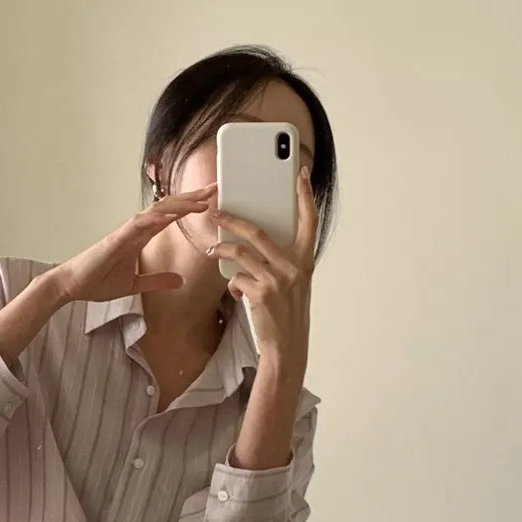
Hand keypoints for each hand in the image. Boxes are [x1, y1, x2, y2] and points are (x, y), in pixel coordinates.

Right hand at [50, 185, 215, 303]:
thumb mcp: (135, 284)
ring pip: (156, 211)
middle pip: (168, 207)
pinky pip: (138, 225)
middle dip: (191, 197)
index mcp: (140, 236)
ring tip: (200, 200)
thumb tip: (180, 281)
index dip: (191, 206)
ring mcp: (126, 232)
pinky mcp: (116, 239)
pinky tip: (170, 215)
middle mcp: (135, 229)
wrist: (73, 285)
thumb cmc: (98, 281)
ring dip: (179, 204)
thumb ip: (157, 280)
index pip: (170, 216)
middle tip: (214, 187)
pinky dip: (154, 218)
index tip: (210, 199)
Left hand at [208, 167, 316, 368]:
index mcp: (304, 259)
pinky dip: (233, 284)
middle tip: (216, 211)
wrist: (287, 345)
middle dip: (232, 219)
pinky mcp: (261, 293)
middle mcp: (294, 266)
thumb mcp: (293, 283)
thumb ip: (281, 262)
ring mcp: (277, 279)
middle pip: (258, 231)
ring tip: (212, 250)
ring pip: (240, 252)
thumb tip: (255, 244)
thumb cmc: (288, 314)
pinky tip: (237, 292)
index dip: (305, 196)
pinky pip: (237, 278)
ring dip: (221, 249)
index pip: (309, 220)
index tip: (299, 175)